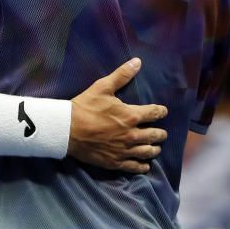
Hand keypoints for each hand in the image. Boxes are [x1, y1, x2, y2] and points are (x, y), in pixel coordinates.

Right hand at [68, 58, 167, 172]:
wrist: (67, 129)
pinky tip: (144, 165)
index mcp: (131, 116)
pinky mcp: (115, 162)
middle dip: (160, 133)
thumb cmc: (85, 106)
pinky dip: (142, 166)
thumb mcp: (102, 87)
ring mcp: (124, 150)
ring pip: (147, 152)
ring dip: (153, 149)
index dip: (161, 111)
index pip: (154, 113)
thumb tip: (138, 61)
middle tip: (161, 133)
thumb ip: (121, 75)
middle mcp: (132, 135)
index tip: (163, 111)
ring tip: (155, 148)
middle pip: (155, 135)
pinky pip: (134, 166)